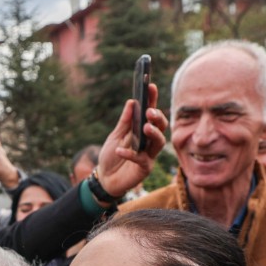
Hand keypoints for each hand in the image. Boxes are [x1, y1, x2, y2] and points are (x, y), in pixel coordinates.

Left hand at [96, 82, 167, 198]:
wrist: (105, 179)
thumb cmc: (111, 156)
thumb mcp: (115, 136)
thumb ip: (124, 121)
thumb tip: (132, 102)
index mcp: (143, 130)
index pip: (151, 113)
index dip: (153, 100)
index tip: (151, 86)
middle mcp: (149, 142)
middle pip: (160, 127)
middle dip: (157, 118)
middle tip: (150, 111)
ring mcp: (149, 155)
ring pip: (158, 142)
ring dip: (153, 134)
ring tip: (145, 127)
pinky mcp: (144, 169)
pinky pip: (140, 159)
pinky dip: (130, 154)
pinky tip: (120, 150)